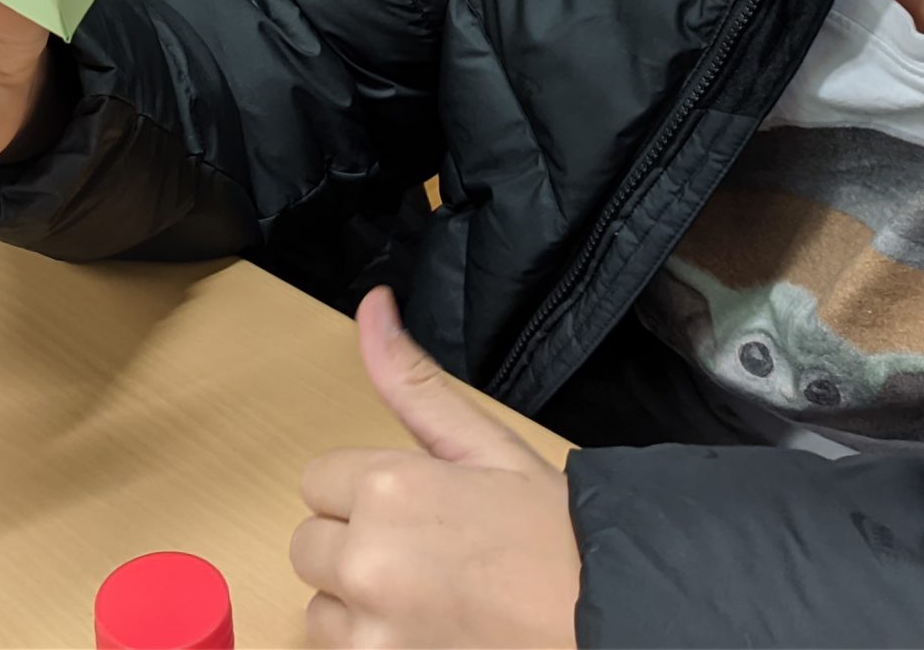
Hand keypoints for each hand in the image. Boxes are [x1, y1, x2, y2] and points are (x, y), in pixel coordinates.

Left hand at [291, 288, 579, 648]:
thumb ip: (413, 383)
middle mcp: (368, 562)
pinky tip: (427, 630)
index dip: (364, 491)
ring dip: (356, 602)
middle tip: (425, 551)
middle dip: (353, 543)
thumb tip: (372, 306)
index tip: (414, 506)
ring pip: (320, 606)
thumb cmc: (559, 536)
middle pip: (309, 544)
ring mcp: (373, 632)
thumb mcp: (489, 444)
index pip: (318, 480)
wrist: (614, 620)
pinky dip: (373, 645)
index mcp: (390, 488)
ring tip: (428, 596)